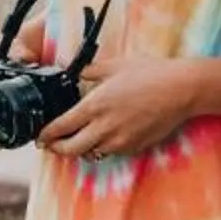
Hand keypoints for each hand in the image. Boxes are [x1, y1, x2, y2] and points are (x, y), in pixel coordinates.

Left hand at [41, 54, 198, 160]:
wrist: (180, 90)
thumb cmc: (149, 73)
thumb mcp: (115, 65)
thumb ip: (90, 70)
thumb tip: (72, 69)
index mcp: (96, 105)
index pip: (62, 126)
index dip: (47, 134)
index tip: (40, 137)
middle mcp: (105, 128)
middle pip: (72, 149)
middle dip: (58, 149)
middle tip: (51, 145)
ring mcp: (121, 141)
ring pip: (92, 154)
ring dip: (80, 149)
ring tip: (76, 140)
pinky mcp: (135, 147)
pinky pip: (112, 152)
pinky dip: (102, 148)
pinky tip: (103, 137)